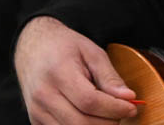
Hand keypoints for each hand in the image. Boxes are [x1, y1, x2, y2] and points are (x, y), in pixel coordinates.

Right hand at [15, 16, 137, 124]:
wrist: (32, 47)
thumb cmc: (64, 47)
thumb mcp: (92, 52)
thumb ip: (109, 77)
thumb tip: (128, 98)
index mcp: (58, 72)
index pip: (89, 101)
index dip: (114, 109)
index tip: (132, 107)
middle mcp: (43, 95)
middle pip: (81, 123)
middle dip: (108, 122)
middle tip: (122, 113)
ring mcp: (37, 111)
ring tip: (107, 115)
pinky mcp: (36, 121)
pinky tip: (91, 118)